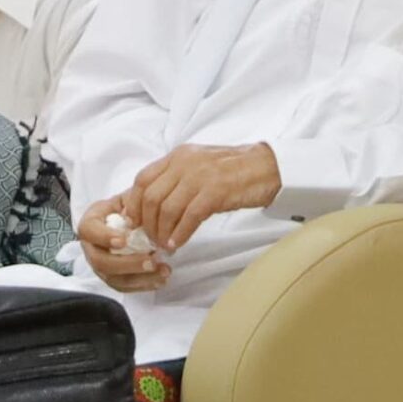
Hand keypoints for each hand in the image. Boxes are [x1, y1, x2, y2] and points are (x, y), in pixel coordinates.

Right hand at [76, 195, 170, 292]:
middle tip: (153, 261)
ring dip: (140, 278)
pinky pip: (123, 286)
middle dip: (127, 264)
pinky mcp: (112, 276)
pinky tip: (160, 281)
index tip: (124, 240)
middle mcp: (91, 247)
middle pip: (101, 262)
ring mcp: (100, 264)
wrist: (128, 216)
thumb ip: (133, 204)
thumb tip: (138, 220)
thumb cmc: (129, 204)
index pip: (89, 231)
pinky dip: (142, 285)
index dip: (104, 237)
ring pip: (113, 278)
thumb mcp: (130, 197)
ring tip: (164, 272)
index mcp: (91, 223)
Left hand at [122, 143, 282, 252]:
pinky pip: (189, 217)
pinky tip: (177, 244)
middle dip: (146, 223)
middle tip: (150, 239)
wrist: (269, 167)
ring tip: (164, 245)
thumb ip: (177, 178)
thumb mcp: (200, 165)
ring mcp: (201, 176)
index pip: (143, 179)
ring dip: (162, 232)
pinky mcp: (216, 191)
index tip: (133, 223)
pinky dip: (179, 234)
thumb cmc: (235, 169)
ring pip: (167, 209)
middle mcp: (186, 163)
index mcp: (179, 156)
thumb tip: (153, 205)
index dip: (133, 204)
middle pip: (151, 197)